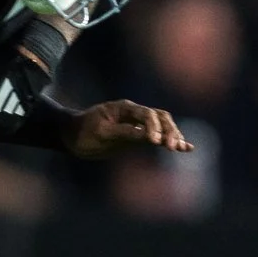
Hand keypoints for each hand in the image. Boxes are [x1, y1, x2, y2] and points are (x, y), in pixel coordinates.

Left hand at [65, 100, 191, 157]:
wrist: (72, 136)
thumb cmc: (84, 133)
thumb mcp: (102, 133)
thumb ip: (125, 133)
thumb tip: (147, 136)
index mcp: (124, 108)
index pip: (147, 114)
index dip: (154, 127)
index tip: (155, 142)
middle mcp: (134, 113)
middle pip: (160, 117)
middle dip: (169, 131)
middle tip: (173, 147)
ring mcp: (137, 124)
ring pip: (163, 125)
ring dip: (173, 135)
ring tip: (182, 148)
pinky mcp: (137, 135)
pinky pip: (157, 136)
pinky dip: (170, 140)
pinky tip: (185, 148)